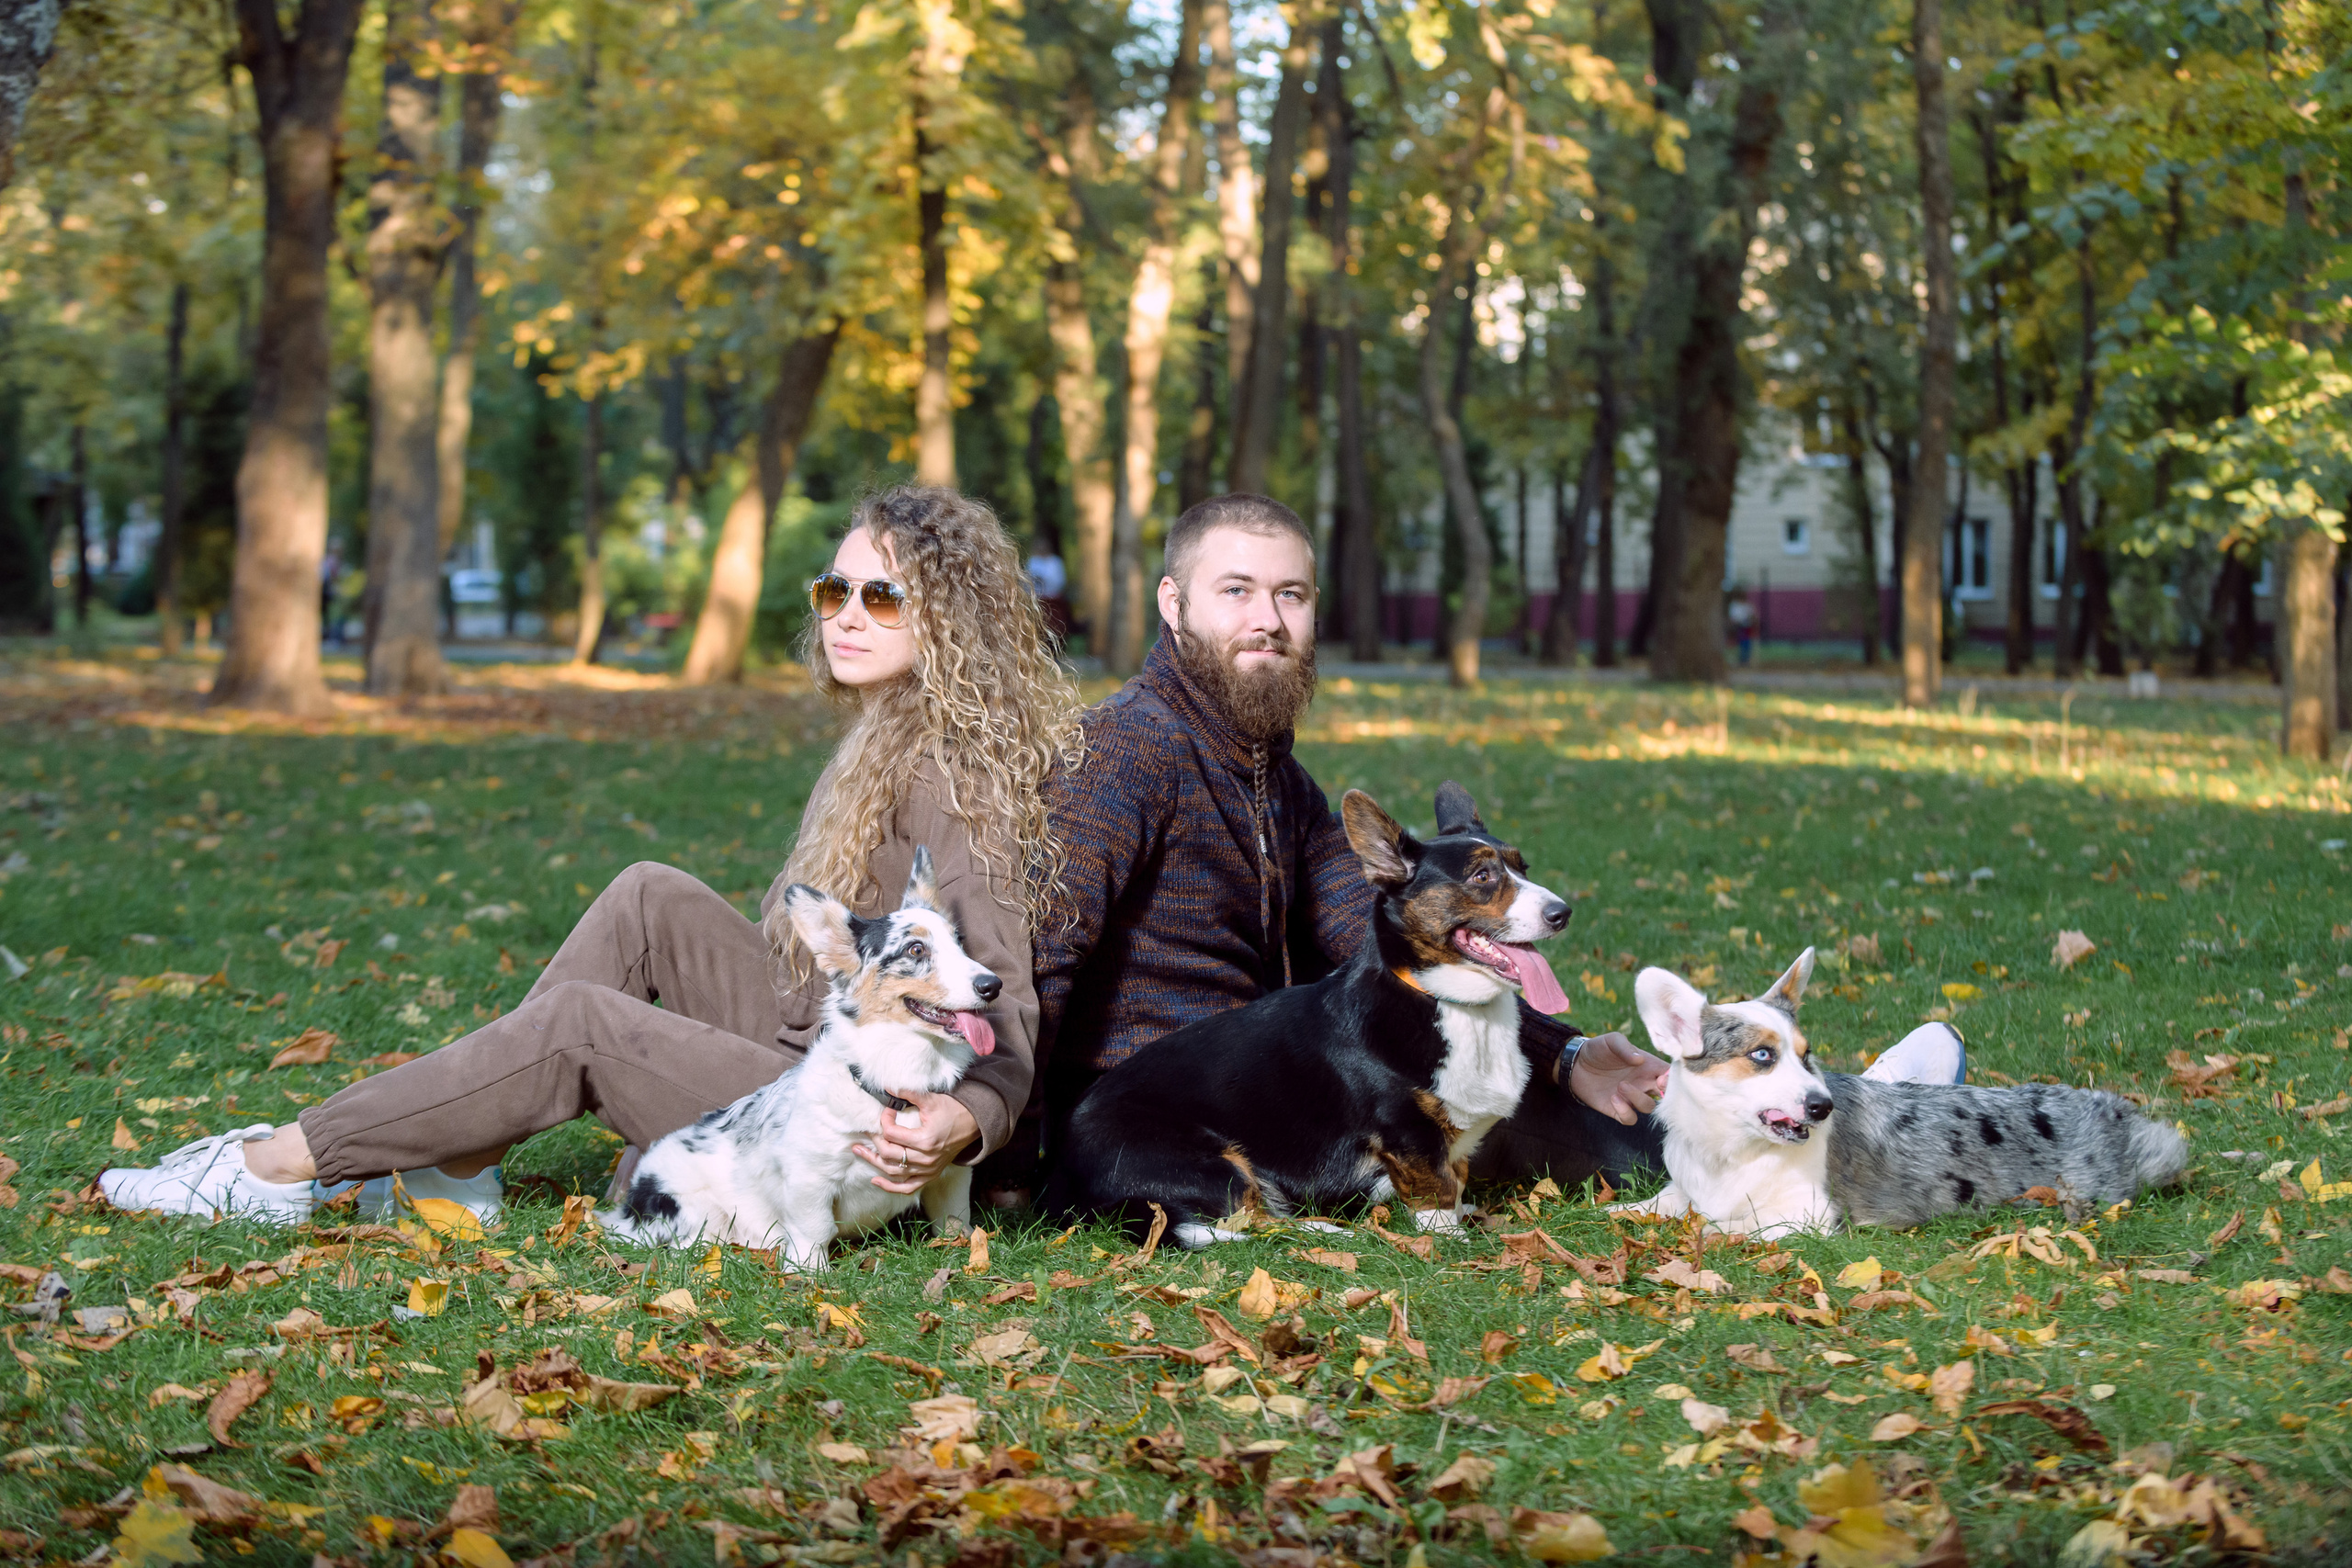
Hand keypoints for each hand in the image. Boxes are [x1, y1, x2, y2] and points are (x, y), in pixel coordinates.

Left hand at [852, 1090, 978, 1194]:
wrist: (973, 1124)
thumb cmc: (953, 1110)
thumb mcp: (931, 1099)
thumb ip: (908, 1092)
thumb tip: (887, 1085)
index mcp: (925, 1140)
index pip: (892, 1134)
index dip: (884, 1121)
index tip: (887, 1111)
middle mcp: (926, 1159)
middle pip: (889, 1154)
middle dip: (875, 1141)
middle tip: (868, 1131)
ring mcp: (928, 1170)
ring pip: (894, 1172)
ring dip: (874, 1163)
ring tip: (859, 1151)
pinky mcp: (931, 1175)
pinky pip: (908, 1187)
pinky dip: (891, 1187)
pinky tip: (875, 1180)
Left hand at [1568, 1031, 1667, 1124]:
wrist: (1575, 1064)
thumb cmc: (1598, 1049)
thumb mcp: (1611, 1041)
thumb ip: (1625, 1047)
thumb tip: (1639, 1060)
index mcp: (1648, 1066)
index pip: (1671, 1075)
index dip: (1673, 1080)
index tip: (1662, 1078)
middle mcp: (1643, 1083)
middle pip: (1666, 1095)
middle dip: (1665, 1094)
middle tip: (1654, 1084)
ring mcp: (1631, 1097)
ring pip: (1648, 1107)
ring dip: (1638, 1098)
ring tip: (1621, 1086)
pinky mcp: (1617, 1109)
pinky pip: (1630, 1119)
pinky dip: (1625, 1112)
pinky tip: (1613, 1098)